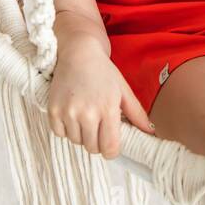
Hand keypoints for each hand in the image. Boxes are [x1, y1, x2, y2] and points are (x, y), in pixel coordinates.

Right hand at [48, 41, 154, 157]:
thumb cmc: (103, 72)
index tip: (111, 145)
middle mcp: (87, 113)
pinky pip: (60, 134)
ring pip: (76, 142)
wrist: (78, 53)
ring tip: (84, 115)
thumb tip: (151, 132)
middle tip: (98, 125)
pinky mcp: (53, 110)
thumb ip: (137, 114)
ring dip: (81, 134)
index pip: (109, 148)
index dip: (111, 150)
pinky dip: (66, 128)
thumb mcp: (123, 90)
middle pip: (92, 148)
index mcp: (108, 109)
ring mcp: (68, 112)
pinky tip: (72, 113)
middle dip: (97, 141)